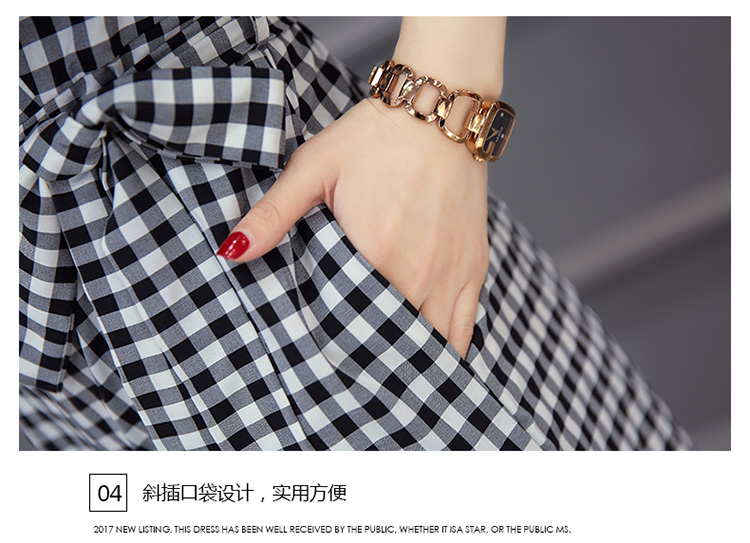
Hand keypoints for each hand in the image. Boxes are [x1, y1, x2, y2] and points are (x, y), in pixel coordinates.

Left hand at [217, 98, 489, 359]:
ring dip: (409, 364)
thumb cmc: (374, 138)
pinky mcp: (474, 267)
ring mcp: (451, 273)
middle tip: (350, 385)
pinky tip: (429, 362)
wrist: (439, 111)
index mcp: (376, 254)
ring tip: (385, 380)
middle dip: (370, 367)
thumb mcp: (313, 168)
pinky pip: (464, 328)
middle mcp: (418, 273)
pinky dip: (447, 350)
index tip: (322, 372)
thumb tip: (232, 253)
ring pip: (433, 345)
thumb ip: (272, 214)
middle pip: (393, 343)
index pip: (352, 328)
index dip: (336, 355)